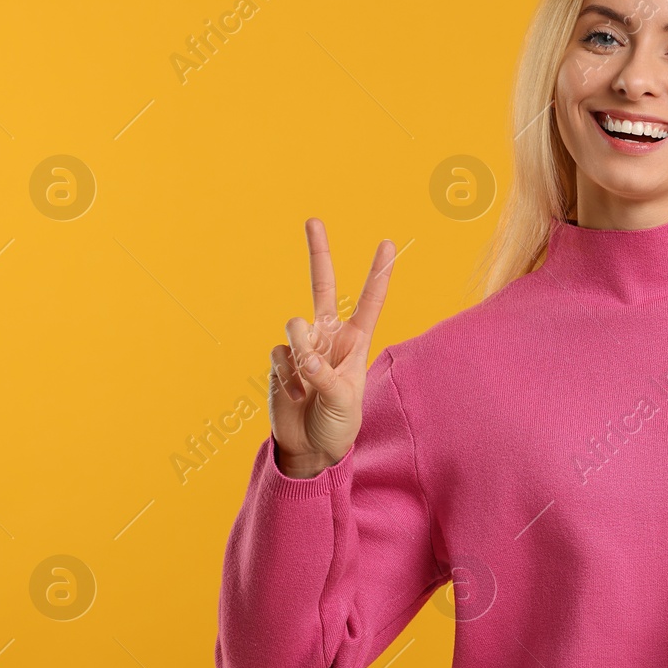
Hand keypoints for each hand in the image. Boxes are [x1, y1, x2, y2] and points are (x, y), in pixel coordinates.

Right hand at [269, 218, 395, 477]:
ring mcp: (303, 345)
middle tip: (313, 219)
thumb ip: (324, 374)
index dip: (378, 273)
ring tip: (307, 380)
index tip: (387, 243)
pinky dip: (286, 378)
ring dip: (302, 351)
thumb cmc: (339, 423)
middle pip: (322, 285)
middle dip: (318, 252)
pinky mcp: (280, 360)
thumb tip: (301, 353)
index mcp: (356, 342)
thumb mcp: (344, 401)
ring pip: (296, 326)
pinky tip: (294, 395)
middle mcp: (329, 336)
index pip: (369, 301)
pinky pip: (280, 356)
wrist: (311, 447)